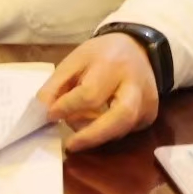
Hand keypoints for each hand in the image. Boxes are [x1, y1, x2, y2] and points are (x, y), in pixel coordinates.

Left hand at [37, 33, 159, 152]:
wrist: (138, 48)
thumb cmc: (101, 55)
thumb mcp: (75, 60)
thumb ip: (56, 85)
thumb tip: (42, 111)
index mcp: (113, 65)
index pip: (90, 94)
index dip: (68, 107)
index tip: (49, 115)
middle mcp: (135, 85)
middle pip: (119, 118)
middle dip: (92, 135)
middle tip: (70, 145)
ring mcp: (147, 102)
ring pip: (122, 129)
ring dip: (97, 134)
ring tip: (79, 127)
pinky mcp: (151, 115)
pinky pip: (127, 131)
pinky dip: (107, 132)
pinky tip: (96, 124)